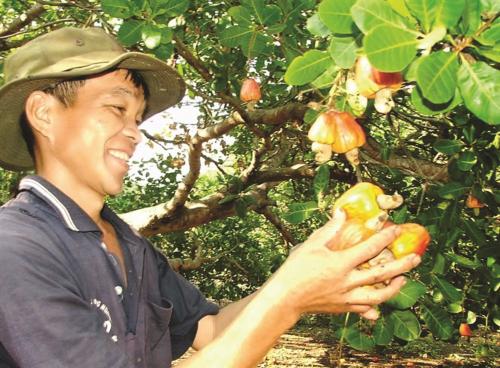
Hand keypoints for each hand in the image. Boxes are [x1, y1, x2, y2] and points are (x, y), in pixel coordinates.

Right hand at [273, 210, 420, 318]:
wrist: (285, 298)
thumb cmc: (295, 269)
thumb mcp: (310, 246)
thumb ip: (329, 230)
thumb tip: (342, 213)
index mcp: (339, 263)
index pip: (369, 248)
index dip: (385, 237)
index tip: (396, 229)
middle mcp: (347, 282)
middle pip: (381, 273)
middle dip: (402, 265)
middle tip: (416, 258)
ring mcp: (346, 297)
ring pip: (378, 296)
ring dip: (394, 288)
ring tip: (403, 279)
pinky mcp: (343, 308)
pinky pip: (364, 309)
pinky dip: (374, 308)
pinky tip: (379, 305)